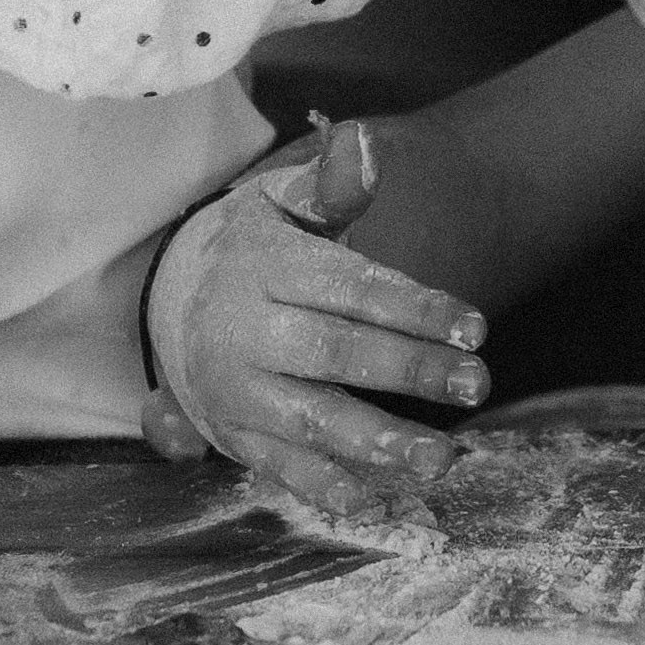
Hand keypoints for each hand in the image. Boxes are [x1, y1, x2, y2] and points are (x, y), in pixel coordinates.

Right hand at [141, 120, 490, 524]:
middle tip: (477, 384)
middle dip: (409, 371)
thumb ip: (330, 187)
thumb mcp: (280, 205)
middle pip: (334, 354)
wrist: (167, 302)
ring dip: (378, 442)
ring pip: (310, 421)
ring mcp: (238, 391)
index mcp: (266, 267)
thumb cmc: (254, 252)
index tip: (476, 326)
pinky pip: (284, 470)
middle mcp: (246, 332)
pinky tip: (380, 500)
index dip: (414, 308)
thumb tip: (365, 144)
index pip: (349, 288)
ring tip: (442, 457)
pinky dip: (329, 490)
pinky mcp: (236, 437)